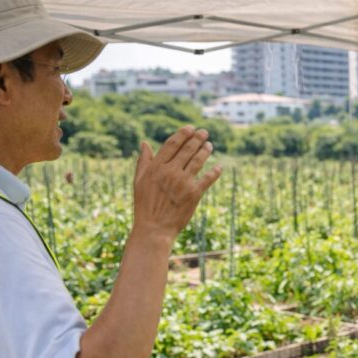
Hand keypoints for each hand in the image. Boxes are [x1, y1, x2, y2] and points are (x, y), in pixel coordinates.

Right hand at [132, 126, 221, 240]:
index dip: (182, 134)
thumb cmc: (145, 205)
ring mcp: (183, 182)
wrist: (154, 228)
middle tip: (204, 133)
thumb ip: (144, 161)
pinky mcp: (194, 194)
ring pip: (198, 161)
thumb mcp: (139, 181)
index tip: (190, 128)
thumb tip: (145, 143)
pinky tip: (218, 167)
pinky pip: (207, 179)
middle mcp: (170, 172)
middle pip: (187, 149)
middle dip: (197, 138)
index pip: (172, 144)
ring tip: (209, 145)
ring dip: (205, 151)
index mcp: (156, 168)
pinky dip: (214, 171)